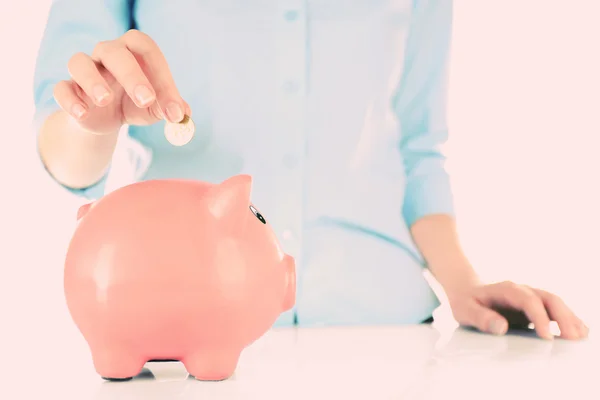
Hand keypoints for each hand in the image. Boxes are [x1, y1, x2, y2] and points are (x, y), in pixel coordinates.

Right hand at [53, 29, 189, 134]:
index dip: (161, 75)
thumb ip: (169, 108)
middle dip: (132, 75)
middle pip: (115, 51)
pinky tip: (83, 114)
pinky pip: (61, 88)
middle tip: (147, 100)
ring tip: (106, 99)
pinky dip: (70, 100)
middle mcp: (106, 55)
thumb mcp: (154, 108)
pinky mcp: (68, 90)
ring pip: (79, 62)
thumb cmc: (134, 105)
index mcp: (133, 52)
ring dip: (93, 80)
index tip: (173, 108)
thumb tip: (184, 114)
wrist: (106, 121)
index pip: (146, 48)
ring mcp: (85, 71)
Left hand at [447, 281, 588, 339]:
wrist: (466, 290)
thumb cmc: (466, 302)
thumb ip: (481, 318)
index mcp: (506, 289)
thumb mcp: (465, 310)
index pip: (527, 300)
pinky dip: (567, 318)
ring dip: (569, 318)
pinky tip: (579, 330)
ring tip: (580, 336)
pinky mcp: (534, 306)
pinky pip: (554, 309)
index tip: (546, 337)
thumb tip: (501, 327)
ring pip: (555, 303)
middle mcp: (522, 290)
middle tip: (572, 338)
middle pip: (548, 298)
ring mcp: (530, 296)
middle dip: (562, 317)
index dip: (539, 317)